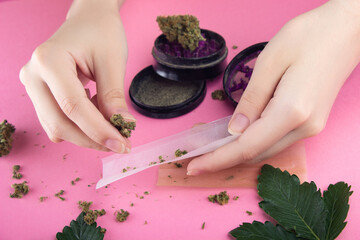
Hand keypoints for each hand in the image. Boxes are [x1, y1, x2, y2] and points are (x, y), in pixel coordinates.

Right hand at [19, 0, 133, 152]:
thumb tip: (121, 127)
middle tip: (121, 143)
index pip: (73, 107)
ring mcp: (33, 85)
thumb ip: (113, 96)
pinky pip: (57, 121)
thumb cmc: (101, 33)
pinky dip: (80, 126)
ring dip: (87, 135)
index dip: (98, 131)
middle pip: (60, 123)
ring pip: (57, 127)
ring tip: (111, 124)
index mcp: (49, 60)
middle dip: (93, 139)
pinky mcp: (39, 94)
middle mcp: (33, 75)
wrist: (89, 21)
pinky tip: (97, 114)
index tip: (122, 144)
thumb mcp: (112, 62)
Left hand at [187, 0, 359, 174]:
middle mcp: (304, 127)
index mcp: (291, 111)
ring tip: (212, 148)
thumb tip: (235, 130)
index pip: (246, 147)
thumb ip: (251, 100)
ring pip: (266, 149)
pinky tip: (238, 137)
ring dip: (238, 152)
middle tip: (196, 158)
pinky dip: (254, 142)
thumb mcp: (270, 62)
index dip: (217, 159)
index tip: (194, 167)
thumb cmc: (310, 36)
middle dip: (224, 159)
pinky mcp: (312, 122)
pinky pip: (276, 140)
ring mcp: (311, 127)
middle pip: (256, 154)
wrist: (347, 30)